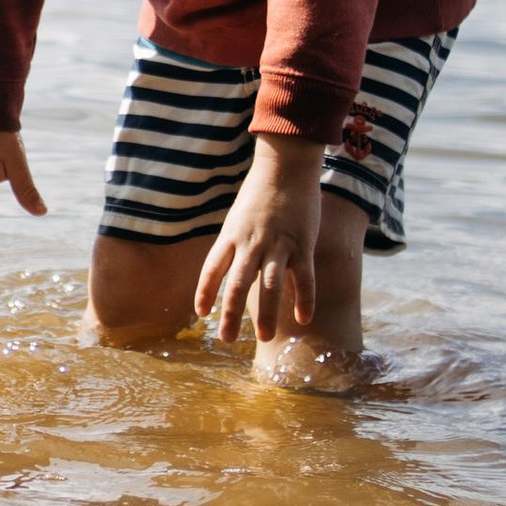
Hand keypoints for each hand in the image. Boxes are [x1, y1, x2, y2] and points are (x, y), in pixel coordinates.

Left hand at [195, 138, 323, 345]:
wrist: (287, 166)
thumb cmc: (261, 193)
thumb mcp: (238, 217)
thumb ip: (235, 244)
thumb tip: (229, 270)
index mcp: (231, 235)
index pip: (212, 268)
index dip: (205, 291)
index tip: (201, 313)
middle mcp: (251, 243)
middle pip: (237, 284)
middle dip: (231, 314)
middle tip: (226, 339)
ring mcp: (278, 245)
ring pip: (269, 285)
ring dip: (266, 314)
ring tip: (263, 338)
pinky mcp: (303, 245)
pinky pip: (304, 278)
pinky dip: (304, 300)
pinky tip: (303, 320)